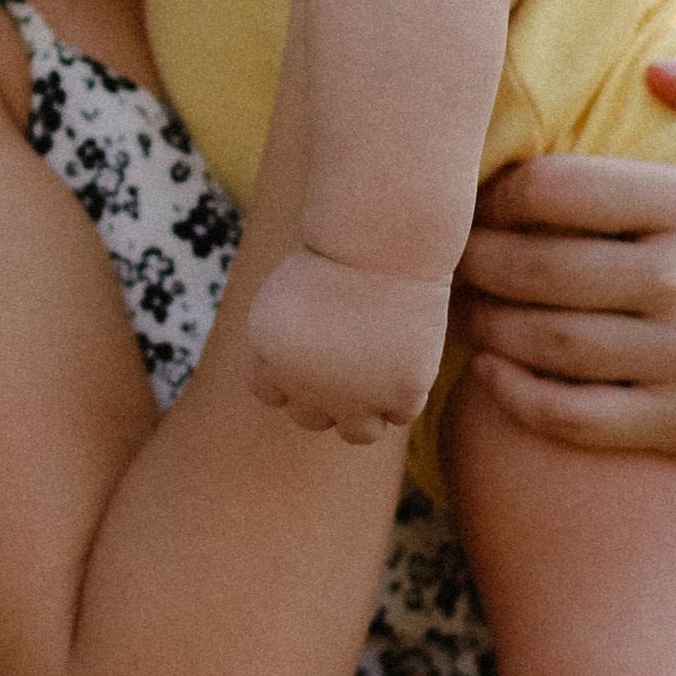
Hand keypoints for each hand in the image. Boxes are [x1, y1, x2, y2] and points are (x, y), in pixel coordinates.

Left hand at [247, 246, 448, 440]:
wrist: (383, 241)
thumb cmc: (338, 255)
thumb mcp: (287, 296)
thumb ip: (285, 345)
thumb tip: (303, 383)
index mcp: (269, 357)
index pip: (271, 394)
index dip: (292, 374)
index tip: (315, 345)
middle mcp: (305, 386)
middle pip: (310, 417)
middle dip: (328, 392)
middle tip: (351, 352)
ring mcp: (354, 396)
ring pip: (357, 433)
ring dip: (365, 411)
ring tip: (378, 374)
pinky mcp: (400, 393)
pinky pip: (400, 415)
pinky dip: (404, 395)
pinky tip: (406, 359)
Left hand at [457, 53, 675, 474]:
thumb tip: (655, 67)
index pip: (553, 189)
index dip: (497, 191)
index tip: (481, 197)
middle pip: (531, 264)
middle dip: (472, 259)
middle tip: (448, 255)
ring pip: (542, 340)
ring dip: (484, 325)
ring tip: (464, 308)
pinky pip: (572, 415)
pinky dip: (515, 397)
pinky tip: (490, 376)